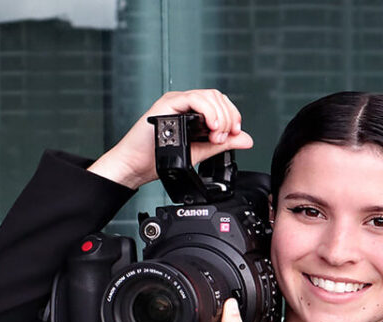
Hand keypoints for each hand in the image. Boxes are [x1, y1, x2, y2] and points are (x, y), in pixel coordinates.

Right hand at [88, 90, 253, 188]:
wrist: (136, 166)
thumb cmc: (158, 159)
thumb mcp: (200, 151)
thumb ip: (223, 144)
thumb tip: (247, 139)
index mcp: (192, 112)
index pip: (221, 103)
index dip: (233, 116)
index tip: (235, 134)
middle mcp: (185, 103)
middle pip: (218, 97)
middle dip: (228, 118)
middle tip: (223, 138)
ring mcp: (176, 102)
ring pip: (209, 96)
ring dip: (220, 116)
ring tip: (216, 136)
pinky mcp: (167, 104)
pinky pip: (194, 99)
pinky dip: (208, 112)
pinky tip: (211, 127)